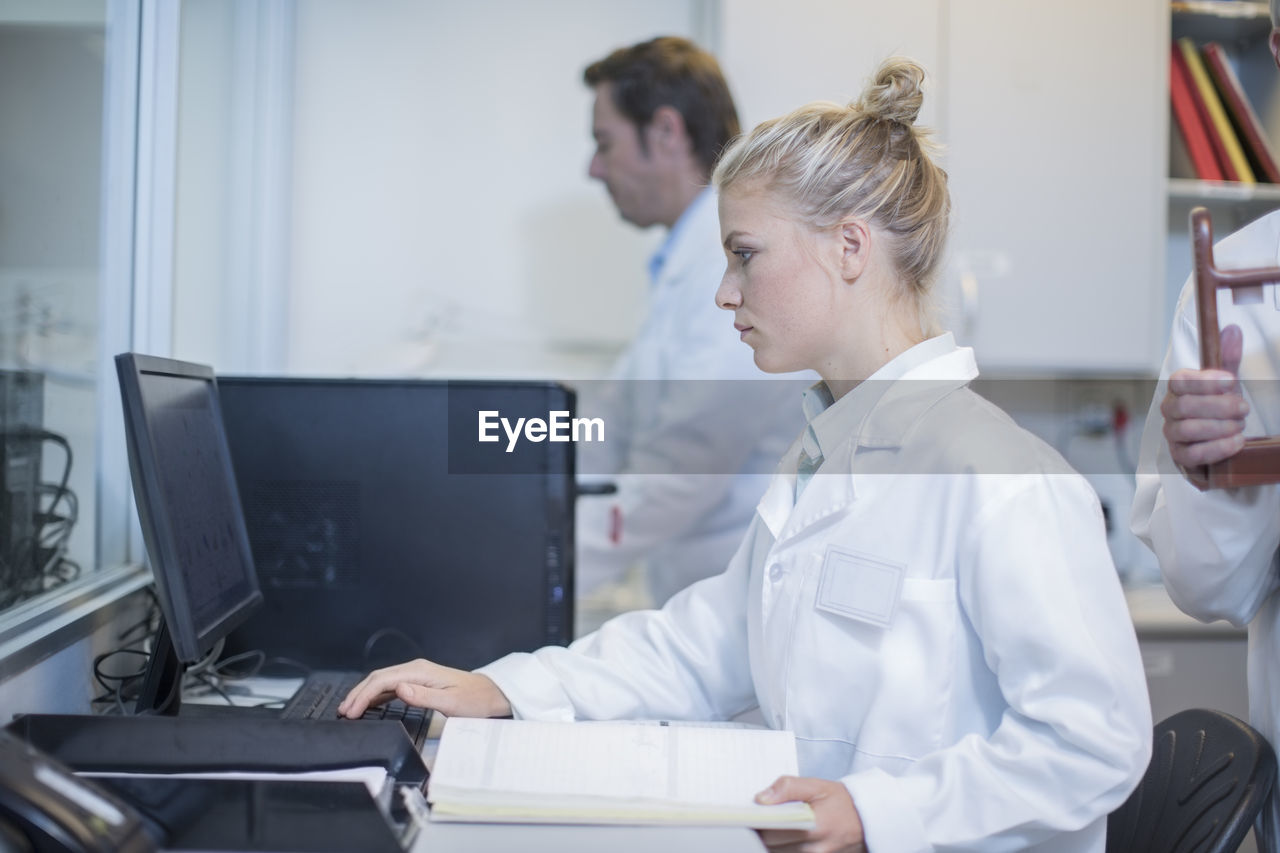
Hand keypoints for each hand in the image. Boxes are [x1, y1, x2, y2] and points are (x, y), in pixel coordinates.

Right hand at [336, 658, 511, 718]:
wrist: (491, 694)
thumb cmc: (475, 700)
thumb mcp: (451, 702)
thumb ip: (423, 696)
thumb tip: (398, 689)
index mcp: (421, 671)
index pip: (383, 680)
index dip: (364, 695)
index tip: (351, 711)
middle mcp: (417, 669)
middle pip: (379, 678)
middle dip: (358, 694)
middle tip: (343, 712)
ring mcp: (417, 675)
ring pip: (383, 681)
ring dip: (365, 694)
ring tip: (349, 709)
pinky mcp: (419, 682)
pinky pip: (391, 687)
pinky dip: (376, 695)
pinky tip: (369, 705)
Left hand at [755, 775, 865, 852]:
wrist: (866, 820)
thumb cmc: (840, 801)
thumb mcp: (817, 786)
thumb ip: (788, 787)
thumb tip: (761, 799)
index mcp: (814, 826)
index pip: (772, 832)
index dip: (757, 823)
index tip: (748, 815)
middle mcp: (815, 849)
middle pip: (771, 846)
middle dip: (761, 832)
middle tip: (756, 819)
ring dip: (771, 843)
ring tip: (769, 827)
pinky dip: (782, 848)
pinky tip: (781, 838)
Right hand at [1163, 324, 1248, 469]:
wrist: (1217, 439)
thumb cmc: (1218, 407)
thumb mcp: (1226, 383)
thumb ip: (1227, 358)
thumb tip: (1232, 331)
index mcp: (1178, 388)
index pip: (1180, 381)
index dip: (1205, 381)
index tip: (1231, 381)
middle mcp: (1170, 409)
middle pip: (1186, 406)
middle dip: (1219, 407)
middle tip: (1244, 408)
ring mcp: (1172, 433)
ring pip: (1188, 430)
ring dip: (1219, 427)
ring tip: (1240, 426)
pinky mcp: (1179, 456)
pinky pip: (1192, 454)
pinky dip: (1217, 448)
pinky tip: (1236, 442)